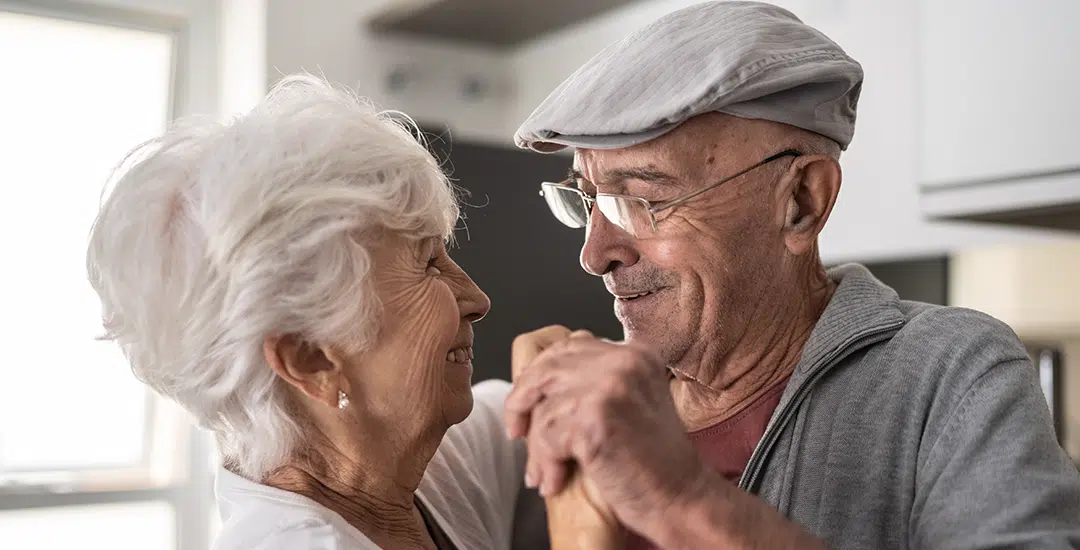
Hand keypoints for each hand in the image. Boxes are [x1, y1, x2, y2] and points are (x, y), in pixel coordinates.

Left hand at [505, 333, 708, 537]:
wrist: (681, 498)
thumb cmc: (653, 461)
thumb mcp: (629, 403)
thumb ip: (594, 382)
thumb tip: (535, 378)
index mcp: (634, 353)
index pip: (568, 347)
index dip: (540, 375)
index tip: (528, 404)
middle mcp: (623, 362)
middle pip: (547, 368)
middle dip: (523, 400)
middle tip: (517, 431)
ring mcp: (610, 386)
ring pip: (543, 407)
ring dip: (536, 446)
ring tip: (544, 472)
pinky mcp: (595, 417)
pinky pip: (545, 436)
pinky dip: (545, 464)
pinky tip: (554, 481)